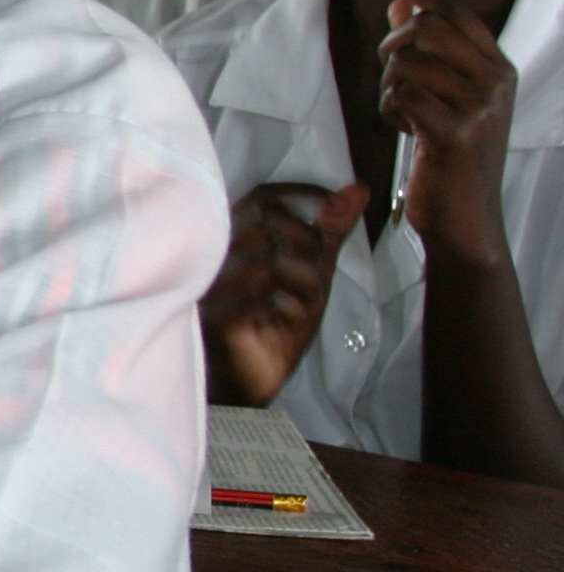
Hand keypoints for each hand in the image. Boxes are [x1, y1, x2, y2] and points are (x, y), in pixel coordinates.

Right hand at [200, 181, 366, 404]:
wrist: (253, 382)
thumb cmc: (275, 325)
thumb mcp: (312, 272)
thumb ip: (330, 231)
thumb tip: (358, 189)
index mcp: (236, 240)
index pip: (262, 197)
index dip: (301, 193)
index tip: (332, 203)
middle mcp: (217, 257)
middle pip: (270, 223)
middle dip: (310, 243)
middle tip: (317, 272)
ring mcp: (212, 287)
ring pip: (271, 260)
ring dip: (304, 284)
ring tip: (301, 305)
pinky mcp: (216, 317)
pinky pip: (262, 297)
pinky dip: (290, 309)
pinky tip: (285, 322)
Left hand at [378, 0, 517, 264]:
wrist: (466, 219)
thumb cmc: (450, 157)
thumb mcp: (446, 97)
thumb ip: (429, 50)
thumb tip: (407, 3)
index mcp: (496, 67)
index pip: (455, 10)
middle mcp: (495, 80)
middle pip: (424, 28)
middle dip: (392, 46)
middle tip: (395, 76)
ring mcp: (480, 106)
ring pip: (406, 64)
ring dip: (390, 87)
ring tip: (406, 114)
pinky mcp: (456, 133)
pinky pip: (400, 96)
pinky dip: (390, 112)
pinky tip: (407, 131)